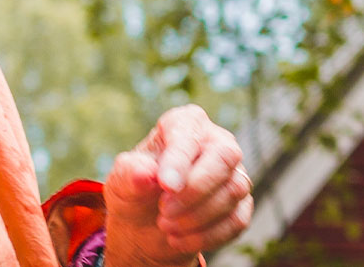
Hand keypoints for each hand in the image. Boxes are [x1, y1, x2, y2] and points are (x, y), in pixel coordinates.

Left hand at [103, 105, 253, 265]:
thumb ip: (130, 173)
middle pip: (225, 157)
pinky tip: (178, 240)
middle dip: (195, 189)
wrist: (145, 224)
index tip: (165, 186)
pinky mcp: (241, 205)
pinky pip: (237, 220)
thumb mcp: (122, 181)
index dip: (179, 160)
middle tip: (163, 211)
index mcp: (185, 124)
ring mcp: (234, 173)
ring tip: (165, 226)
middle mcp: (217, 142)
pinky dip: (206, 236)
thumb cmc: (135, 189)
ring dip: (197, 216)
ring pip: (234, 190)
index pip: (190, 134)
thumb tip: (145, 174)